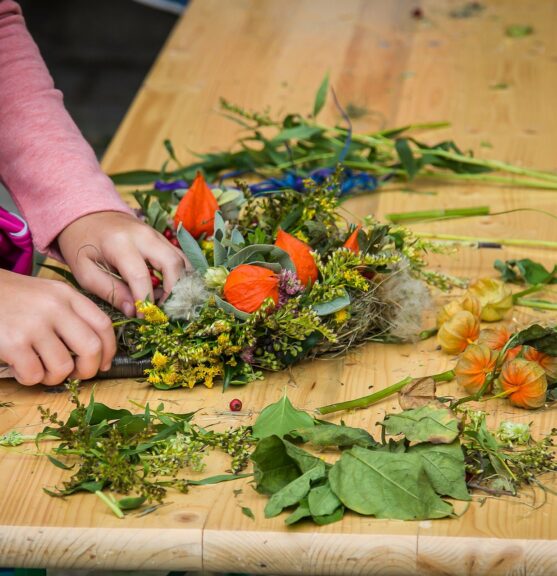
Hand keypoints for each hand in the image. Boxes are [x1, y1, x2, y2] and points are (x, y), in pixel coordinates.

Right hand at [0, 269, 115, 384]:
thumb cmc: (11, 298)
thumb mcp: (47, 294)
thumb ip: (72, 314)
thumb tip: (98, 351)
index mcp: (67, 295)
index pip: (103, 324)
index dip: (110, 350)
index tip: (105, 364)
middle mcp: (55, 307)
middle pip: (91, 348)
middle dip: (89, 369)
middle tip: (77, 375)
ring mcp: (34, 325)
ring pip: (63, 366)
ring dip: (54, 377)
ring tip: (40, 369)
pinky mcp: (14, 343)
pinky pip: (35, 375)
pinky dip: (29, 379)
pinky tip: (20, 368)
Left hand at [57, 212, 188, 315]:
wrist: (87, 215)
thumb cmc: (82, 244)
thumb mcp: (85, 272)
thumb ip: (110, 291)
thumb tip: (132, 310)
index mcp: (119, 243)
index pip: (140, 276)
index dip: (145, 300)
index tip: (143, 317)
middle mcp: (144, 236)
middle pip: (172, 264)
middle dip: (173, 291)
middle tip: (163, 310)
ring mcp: (156, 235)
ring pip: (182, 260)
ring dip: (180, 284)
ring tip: (167, 301)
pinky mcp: (162, 238)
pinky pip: (180, 257)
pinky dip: (181, 275)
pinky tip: (170, 290)